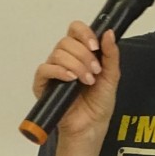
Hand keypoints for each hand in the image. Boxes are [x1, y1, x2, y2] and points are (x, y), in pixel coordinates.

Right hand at [32, 21, 119, 142]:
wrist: (92, 126)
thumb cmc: (100, 103)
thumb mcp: (112, 76)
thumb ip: (111, 54)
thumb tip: (109, 32)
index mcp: (80, 52)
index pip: (75, 30)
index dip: (84, 33)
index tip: (95, 46)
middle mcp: (64, 58)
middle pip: (66, 41)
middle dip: (84, 55)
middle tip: (95, 71)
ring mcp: (53, 70)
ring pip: (57, 54)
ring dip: (76, 65)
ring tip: (87, 81)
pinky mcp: (42, 84)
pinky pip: (45, 69)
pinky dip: (59, 71)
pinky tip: (71, 79)